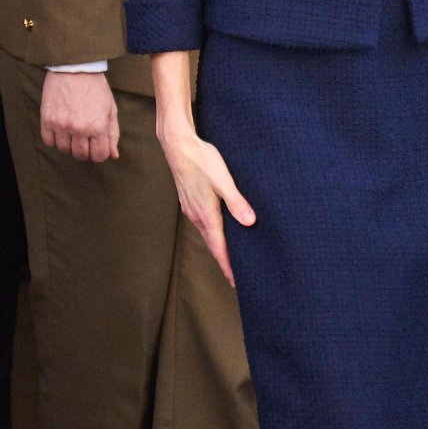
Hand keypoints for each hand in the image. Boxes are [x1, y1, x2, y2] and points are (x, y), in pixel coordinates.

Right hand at [40, 71, 119, 162]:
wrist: (75, 68)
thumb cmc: (95, 88)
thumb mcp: (110, 109)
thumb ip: (113, 134)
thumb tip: (113, 155)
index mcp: (98, 126)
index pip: (99, 156)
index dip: (99, 154)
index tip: (97, 147)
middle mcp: (79, 129)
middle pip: (81, 155)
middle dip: (85, 151)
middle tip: (84, 139)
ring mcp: (61, 125)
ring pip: (64, 150)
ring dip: (69, 145)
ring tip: (72, 133)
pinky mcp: (47, 119)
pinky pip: (48, 142)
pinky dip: (54, 140)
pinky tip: (60, 130)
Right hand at [156, 119, 254, 286]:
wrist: (177, 145)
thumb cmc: (201, 160)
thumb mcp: (224, 180)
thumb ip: (237, 202)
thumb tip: (250, 222)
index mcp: (207, 215)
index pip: (219, 249)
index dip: (229, 267)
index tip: (237, 283)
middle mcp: (196, 216)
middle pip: (212, 246)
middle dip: (224, 263)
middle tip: (236, 278)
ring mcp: (191, 209)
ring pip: (207, 235)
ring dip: (218, 249)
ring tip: (230, 259)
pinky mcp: (189, 201)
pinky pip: (203, 224)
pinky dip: (212, 234)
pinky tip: (219, 231)